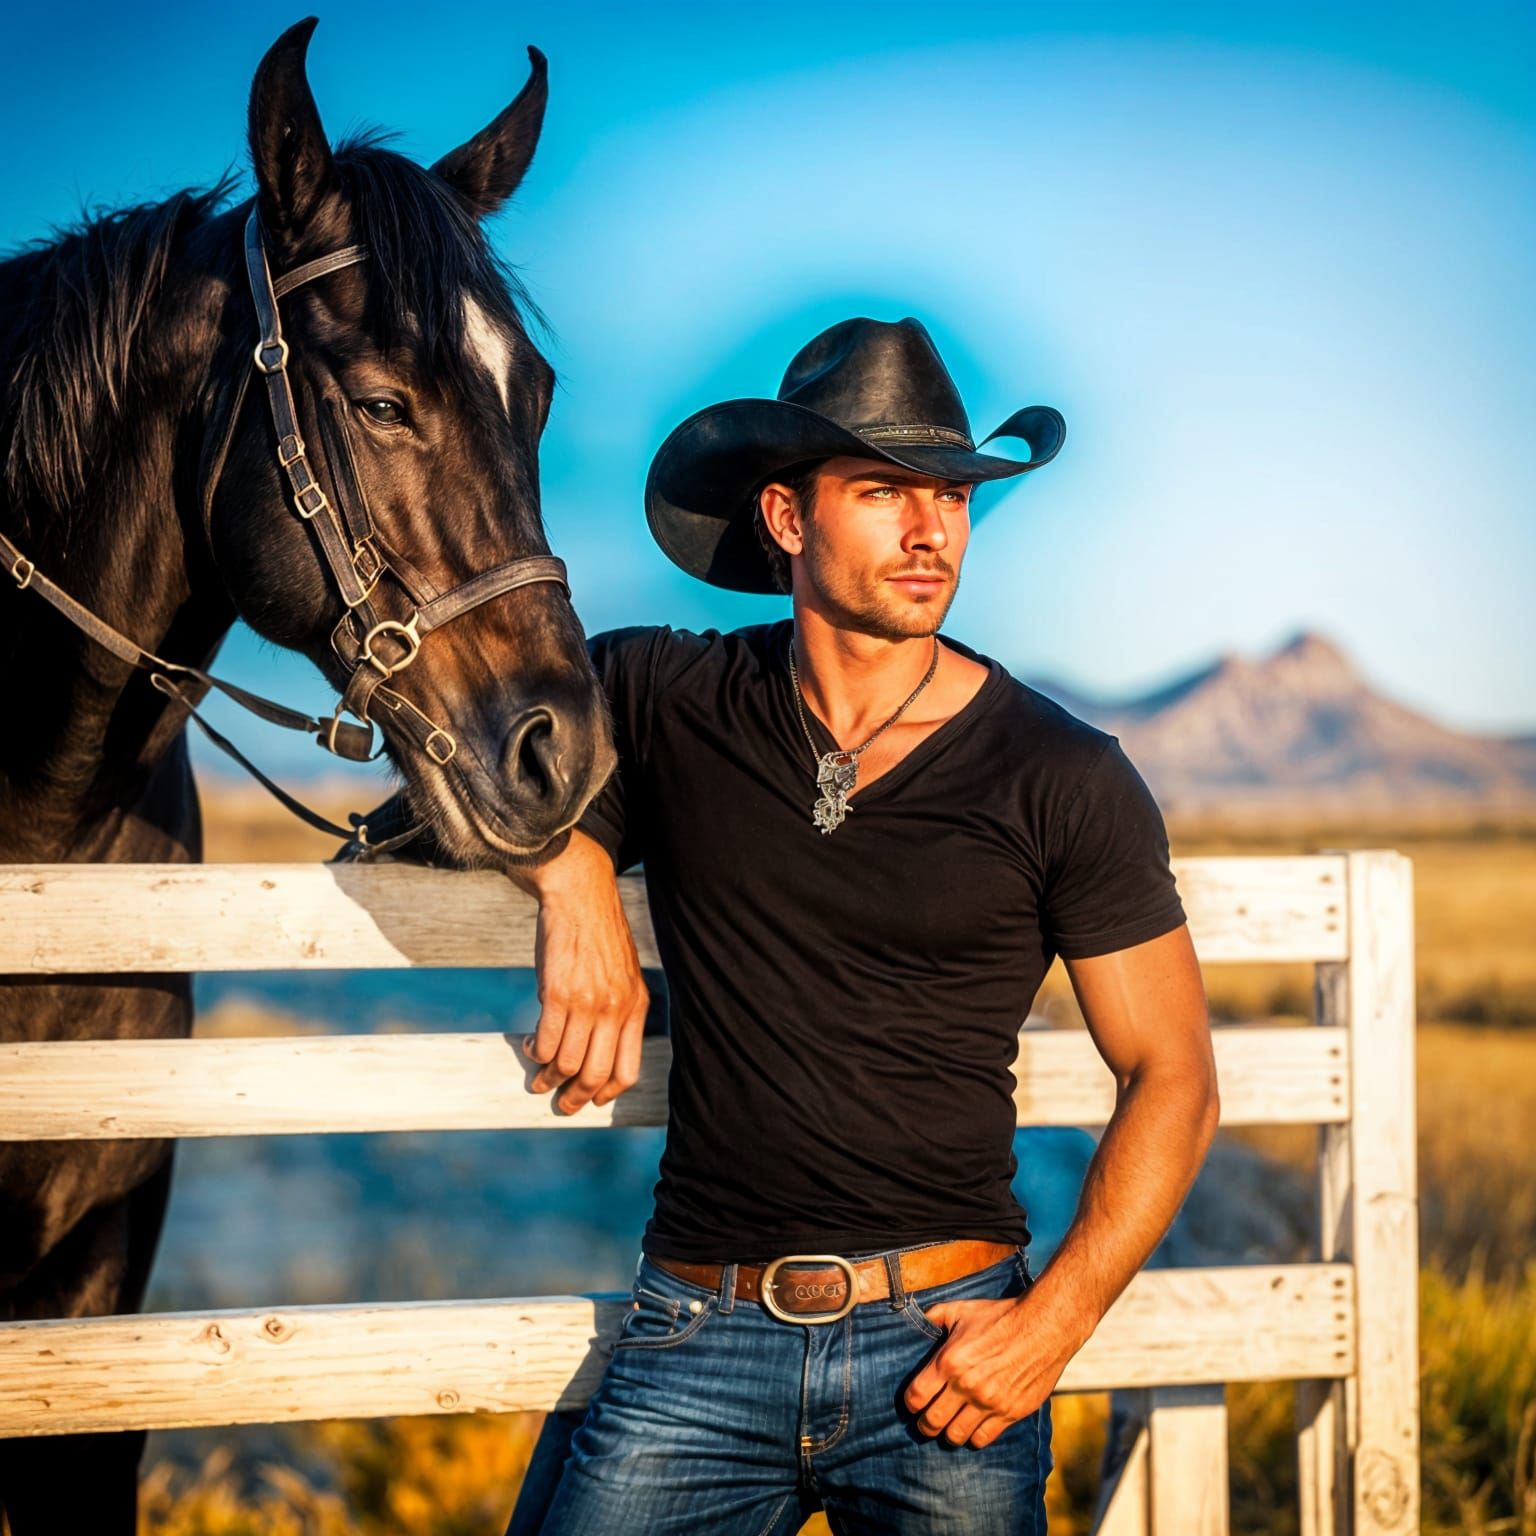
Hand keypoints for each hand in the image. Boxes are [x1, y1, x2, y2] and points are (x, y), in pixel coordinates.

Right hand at [516, 831, 649, 1114]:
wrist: (580, 895)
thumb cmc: (597, 934)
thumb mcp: (623, 973)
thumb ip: (616, 1008)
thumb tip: (593, 1044)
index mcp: (636, 1005)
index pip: (628, 1068)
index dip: (609, 1092)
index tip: (594, 1100)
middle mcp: (615, 1009)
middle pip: (597, 1074)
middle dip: (576, 1097)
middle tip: (561, 1104)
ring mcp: (587, 1003)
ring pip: (567, 1063)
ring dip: (548, 1078)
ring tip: (539, 1078)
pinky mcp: (558, 994)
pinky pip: (546, 1041)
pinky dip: (536, 1053)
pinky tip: (531, 1047)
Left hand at [902, 1292, 1077, 1448]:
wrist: (1044, 1327)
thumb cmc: (1000, 1316)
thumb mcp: (962, 1309)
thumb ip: (935, 1316)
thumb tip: (917, 1319)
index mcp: (950, 1361)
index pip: (916, 1396)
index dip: (910, 1404)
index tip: (912, 1404)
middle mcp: (966, 1386)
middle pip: (932, 1422)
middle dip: (925, 1425)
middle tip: (926, 1423)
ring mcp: (989, 1402)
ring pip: (956, 1435)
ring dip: (948, 1434)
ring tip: (949, 1427)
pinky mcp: (1010, 1413)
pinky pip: (983, 1439)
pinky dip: (974, 1437)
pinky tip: (973, 1428)